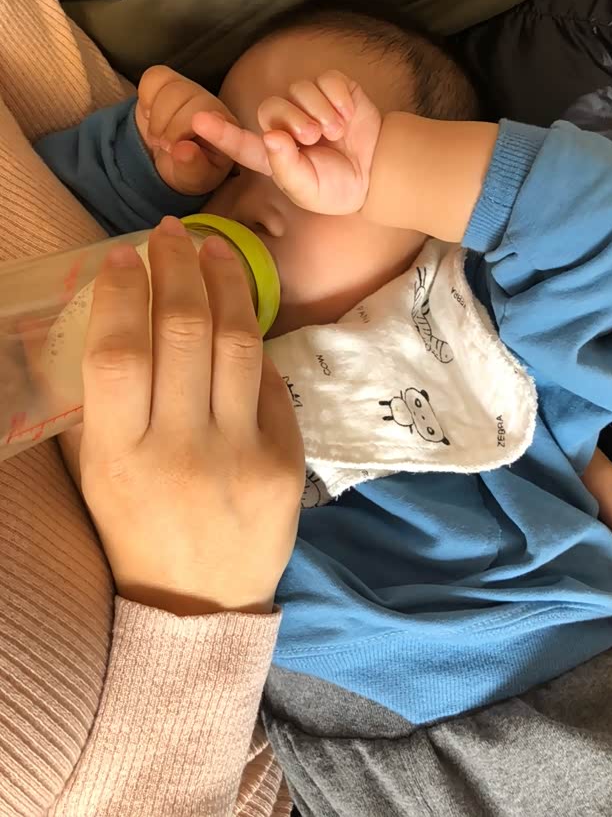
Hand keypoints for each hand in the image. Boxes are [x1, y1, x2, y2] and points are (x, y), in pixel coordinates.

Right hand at [76, 216, 304, 614]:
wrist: (201, 607)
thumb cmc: (136, 534)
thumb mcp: (98, 476)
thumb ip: (105, 405)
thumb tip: (120, 319)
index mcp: (119, 456)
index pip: (118, 352)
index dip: (121, 292)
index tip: (122, 255)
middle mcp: (180, 449)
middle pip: (184, 332)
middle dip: (177, 268)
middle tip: (171, 235)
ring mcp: (239, 454)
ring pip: (238, 343)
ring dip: (226, 283)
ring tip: (215, 250)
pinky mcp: (284, 462)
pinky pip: (269, 383)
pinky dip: (253, 343)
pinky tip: (239, 317)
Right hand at [135, 65, 237, 195]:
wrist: (166, 157)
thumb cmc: (187, 169)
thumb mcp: (192, 180)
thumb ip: (192, 168)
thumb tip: (183, 150)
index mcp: (228, 132)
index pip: (221, 121)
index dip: (206, 127)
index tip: (185, 140)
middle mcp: (213, 106)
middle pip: (192, 101)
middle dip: (171, 129)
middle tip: (165, 147)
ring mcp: (191, 90)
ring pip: (171, 89)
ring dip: (157, 118)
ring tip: (157, 137)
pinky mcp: (169, 80)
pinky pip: (154, 78)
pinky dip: (146, 98)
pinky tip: (150, 115)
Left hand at [192, 70, 380, 214]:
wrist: (375, 172)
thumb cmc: (337, 187)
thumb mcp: (308, 189)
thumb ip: (286, 167)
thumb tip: (271, 137)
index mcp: (273, 154)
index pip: (240, 142)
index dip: (219, 132)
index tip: (197, 121)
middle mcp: (286, 125)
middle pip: (271, 107)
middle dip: (292, 121)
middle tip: (314, 138)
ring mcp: (308, 104)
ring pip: (298, 90)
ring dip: (319, 111)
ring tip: (337, 132)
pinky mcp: (332, 89)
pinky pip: (326, 80)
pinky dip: (338, 98)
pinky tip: (349, 117)